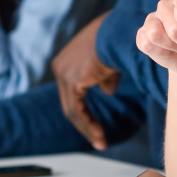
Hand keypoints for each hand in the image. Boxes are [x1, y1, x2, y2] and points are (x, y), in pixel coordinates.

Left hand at [53, 15, 117, 149]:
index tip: (96, 126)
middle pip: (70, 103)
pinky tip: (99, 134)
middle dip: (85, 124)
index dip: (85, 112)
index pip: (72, 93)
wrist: (117, 33)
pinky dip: (88, 124)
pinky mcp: (70, 80)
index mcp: (66, 62)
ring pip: (72, 110)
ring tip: (100, 142)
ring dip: (87, 128)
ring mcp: (62, 74)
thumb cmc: (117, 42)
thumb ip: (104, 79)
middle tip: (98, 140)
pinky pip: (76, 109)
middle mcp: (60, 67)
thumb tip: (107, 92)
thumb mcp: (109, 64)